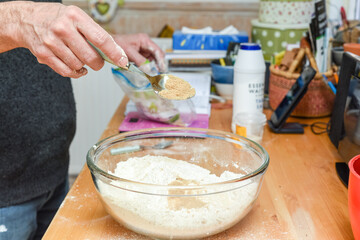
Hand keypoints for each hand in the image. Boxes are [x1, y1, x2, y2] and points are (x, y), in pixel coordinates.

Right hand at [9, 2, 127, 77]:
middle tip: (98, 62)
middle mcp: (63, 28)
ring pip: (78, 65)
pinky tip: (76, 67)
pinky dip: (75, 73)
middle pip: (90, 57)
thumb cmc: (57, 18)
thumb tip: (115, 52)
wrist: (25, 19)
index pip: (101, 39)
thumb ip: (94, 32)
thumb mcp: (76, 17)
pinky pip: (66, 72)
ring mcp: (52, 42)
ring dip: (84, 66)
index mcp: (75, 16)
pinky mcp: (43, 54)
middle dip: (98, 63)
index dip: (114, 53)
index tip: (123, 61)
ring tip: (80, 58)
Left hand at [113, 33, 166, 71]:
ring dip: (154, 66)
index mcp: (144, 40)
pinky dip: (148, 67)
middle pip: (158, 55)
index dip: (161, 61)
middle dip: (159, 64)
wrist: (109, 44)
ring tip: (152, 74)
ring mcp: (144, 50)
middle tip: (158, 73)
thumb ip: (140, 61)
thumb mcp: (129, 53)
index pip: (157, 51)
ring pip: (154, 59)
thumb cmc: (117, 44)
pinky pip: (148, 62)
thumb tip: (149, 69)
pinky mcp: (141, 55)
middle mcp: (146, 44)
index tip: (161, 69)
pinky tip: (147, 72)